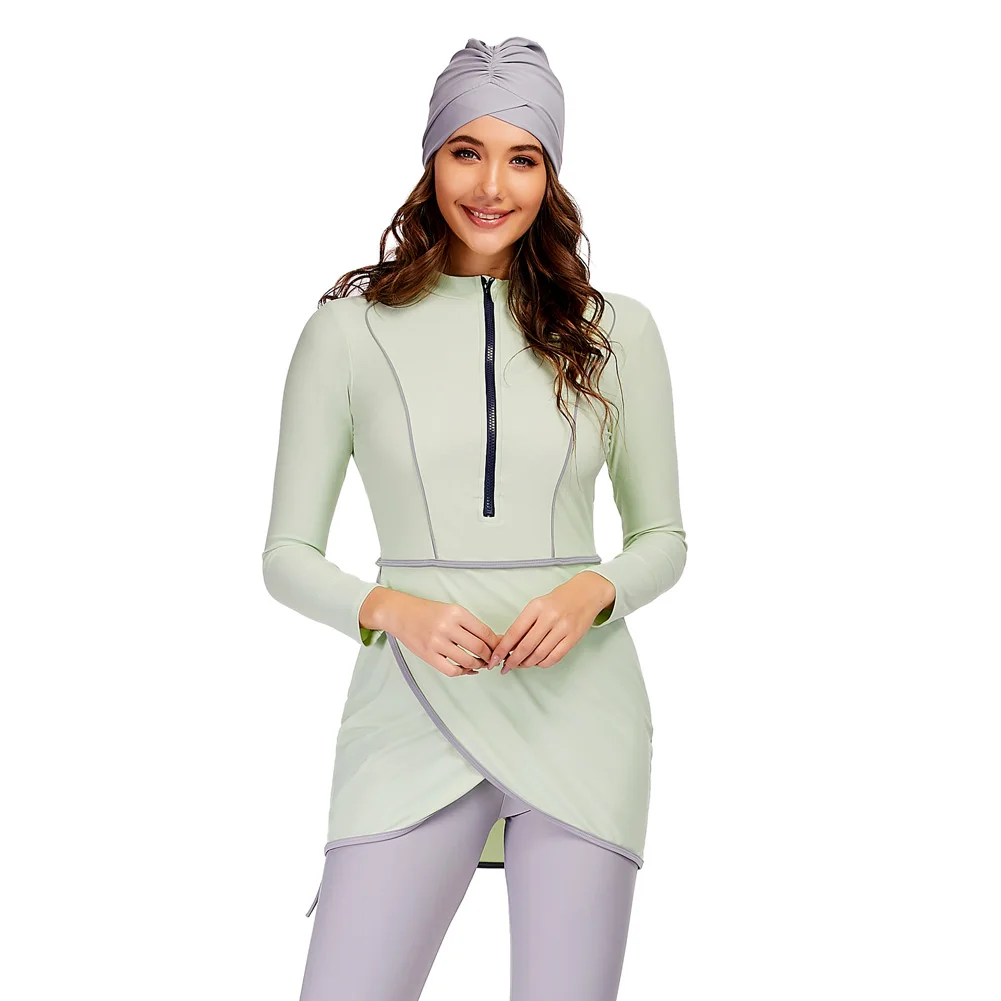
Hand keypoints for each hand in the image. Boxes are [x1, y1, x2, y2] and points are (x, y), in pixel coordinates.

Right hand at [374, 590, 499, 677]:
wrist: (400, 614)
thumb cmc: (428, 612)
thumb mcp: (452, 611)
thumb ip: (471, 625)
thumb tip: (494, 640)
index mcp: (457, 613)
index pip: (485, 632)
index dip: (496, 643)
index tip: (500, 648)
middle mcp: (447, 627)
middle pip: (479, 648)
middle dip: (490, 656)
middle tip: (492, 658)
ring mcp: (437, 642)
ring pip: (467, 661)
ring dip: (478, 665)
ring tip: (480, 663)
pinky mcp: (428, 655)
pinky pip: (451, 670)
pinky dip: (463, 672)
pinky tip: (466, 669)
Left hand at [487, 573, 614, 673]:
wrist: (586, 593)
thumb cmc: (558, 600)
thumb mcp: (537, 605)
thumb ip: (524, 624)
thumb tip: (506, 645)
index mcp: (536, 607)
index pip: (514, 632)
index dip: (502, 649)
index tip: (493, 659)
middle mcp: (549, 617)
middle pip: (526, 647)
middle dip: (512, 661)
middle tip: (505, 667)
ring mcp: (563, 628)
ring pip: (539, 655)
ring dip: (526, 663)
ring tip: (520, 664)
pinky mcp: (573, 638)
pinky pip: (554, 657)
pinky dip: (542, 663)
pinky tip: (536, 662)